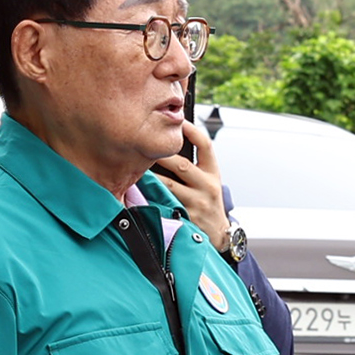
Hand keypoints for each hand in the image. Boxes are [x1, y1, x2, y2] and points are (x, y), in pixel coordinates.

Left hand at [150, 118, 230, 240]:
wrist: (218, 233)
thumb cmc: (207, 201)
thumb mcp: (209, 181)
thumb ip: (194, 165)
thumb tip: (168, 144)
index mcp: (213, 173)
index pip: (205, 145)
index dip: (191, 131)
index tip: (178, 121)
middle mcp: (207, 185)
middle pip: (182, 164)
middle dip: (161, 154)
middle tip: (144, 144)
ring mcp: (197, 202)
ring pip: (169, 185)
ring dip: (151, 175)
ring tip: (136, 166)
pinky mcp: (186, 215)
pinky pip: (164, 202)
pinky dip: (151, 195)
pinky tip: (139, 189)